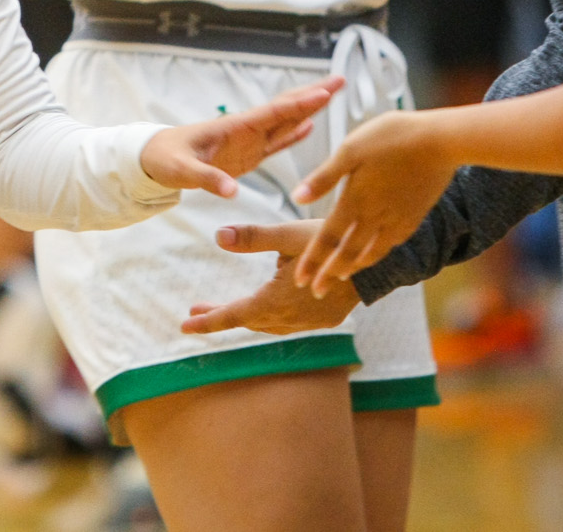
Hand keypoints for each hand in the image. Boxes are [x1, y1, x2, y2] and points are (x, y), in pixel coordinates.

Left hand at [139, 79, 339, 196]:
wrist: (153, 160)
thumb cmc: (165, 160)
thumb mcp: (182, 171)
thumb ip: (207, 179)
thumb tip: (231, 192)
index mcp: (234, 128)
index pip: (273, 113)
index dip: (300, 104)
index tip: (325, 92)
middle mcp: (246, 130)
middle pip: (286, 109)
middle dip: (313, 95)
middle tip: (341, 80)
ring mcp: (248, 141)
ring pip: (285, 122)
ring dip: (309, 109)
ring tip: (333, 94)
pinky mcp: (247, 154)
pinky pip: (276, 142)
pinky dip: (294, 134)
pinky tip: (310, 126)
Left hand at [182, 221, 360, 334]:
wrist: (378, 266)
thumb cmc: (333, 245)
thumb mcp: (289, 236)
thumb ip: (253, 237)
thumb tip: (218, 236)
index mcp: (276, 301)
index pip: (234, 315)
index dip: (208, 320)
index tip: (184, 325)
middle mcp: (289, 319)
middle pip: (247, 320)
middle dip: (220, 316)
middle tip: (196, 310)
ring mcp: (308, 322)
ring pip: (267, 324)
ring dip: (244, 316)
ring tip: (224, 307)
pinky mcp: (323, 321)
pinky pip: (287, 323)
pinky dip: (268, 317)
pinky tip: (268, 305)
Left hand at [291, 111, 457, 293]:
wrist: (442, 141)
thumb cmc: (392, 137)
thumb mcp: (350, 149)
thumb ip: (324, 177)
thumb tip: (297, 198)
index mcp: (354, 200)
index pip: (327, 239)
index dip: (313, 262)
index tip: (302, 281)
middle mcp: (375, 216)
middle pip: (348, 253)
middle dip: (330, 274)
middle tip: (316, 292)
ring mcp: (397, 219)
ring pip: (372, 252)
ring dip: (354, 267)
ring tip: (343, 277)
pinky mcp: (414, 216)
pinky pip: (393, 243)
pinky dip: (379, 254)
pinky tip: (375, 253)